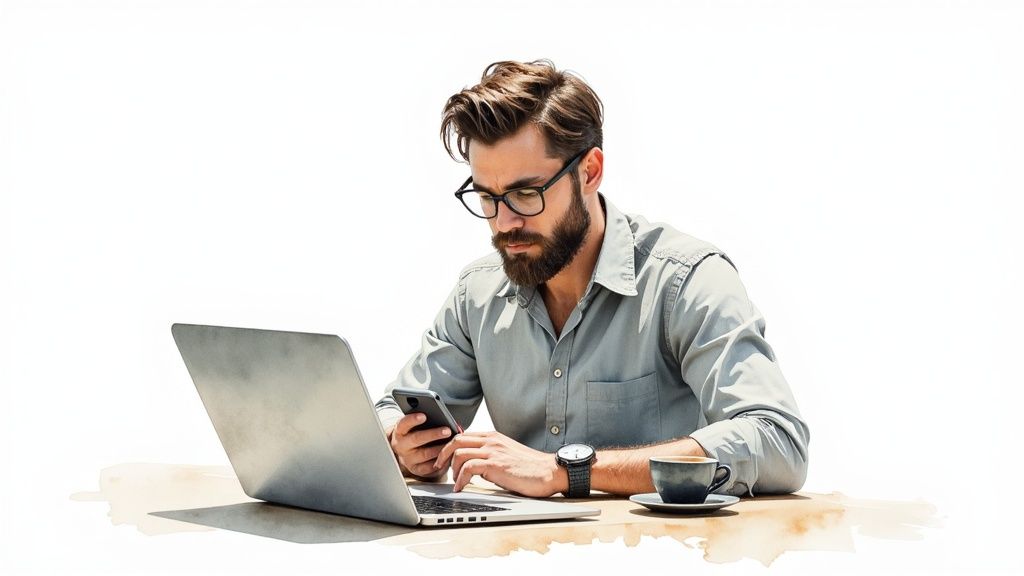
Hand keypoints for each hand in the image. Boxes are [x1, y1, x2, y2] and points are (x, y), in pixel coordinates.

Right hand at [388, 413, 452, 478]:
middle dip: (433, 434)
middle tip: (447, 431)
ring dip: (439, 449)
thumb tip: (441, 418)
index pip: (403, 424)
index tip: (424, 416)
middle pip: (416, 439)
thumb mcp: (414, 427)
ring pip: (424, 454)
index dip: (413, 420)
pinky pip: (429, 467)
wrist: (407, 453)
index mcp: (400, 431)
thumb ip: (424, 422)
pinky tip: (448, 457)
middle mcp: (401, 445)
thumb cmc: (415, 434)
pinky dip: (440, 462)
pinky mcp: (415, 469)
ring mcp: (407, 459)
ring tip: (451, 444)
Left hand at [434, 431, 566, 496]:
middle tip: (439, 468)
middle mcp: (491, 441)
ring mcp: (493, 451)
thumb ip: (490, 455)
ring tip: (454, 482)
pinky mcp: (496, 465)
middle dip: (443, 455)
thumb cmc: (530, 467)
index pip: (462, 435)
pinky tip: (461, 488)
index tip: (443, 460)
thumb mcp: (506, 455)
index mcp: (493, 437)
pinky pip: (468, 468)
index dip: (449, 447)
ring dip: (452, 470)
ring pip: (459, 453)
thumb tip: (474, 465)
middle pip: (456, 440)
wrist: (549, 471)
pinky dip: (460, 479)